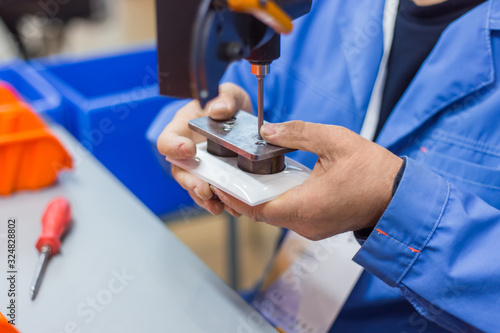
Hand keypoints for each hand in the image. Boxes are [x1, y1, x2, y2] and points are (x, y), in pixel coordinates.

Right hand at [157, 83, 252, 215]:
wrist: (243, 118)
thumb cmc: (227, 103)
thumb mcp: (228, 93)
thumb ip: (224, 98)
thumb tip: (218, 110)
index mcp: (183, 128)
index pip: (167, 141)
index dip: (174, 148)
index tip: (189, 151)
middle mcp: (188, 152)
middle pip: (180, 172)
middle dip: (191, 183)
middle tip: (204, 189)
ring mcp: (201, 167)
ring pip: (195, 187)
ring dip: (204, 199)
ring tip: (217, 206)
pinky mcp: (215, 178)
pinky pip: (213, 194)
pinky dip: (220, 202)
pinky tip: (230, 208)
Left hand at [211, 121, 403, 239]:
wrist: (399, 195)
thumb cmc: (373, 170)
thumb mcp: (335, 140)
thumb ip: (297, 133)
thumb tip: (268, 131)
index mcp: (305, 205)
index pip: (255, 208)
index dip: (233, 196)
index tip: (218, 183)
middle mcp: (304, 224)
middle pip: (260, 213)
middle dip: (241, 196)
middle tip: (226, 175)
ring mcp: (310, 229)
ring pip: (273, 215)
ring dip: (258, 198)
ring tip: (243, 176)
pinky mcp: (317, 226)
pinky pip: (287, 215)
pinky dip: (274, 201)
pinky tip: (271, 182)